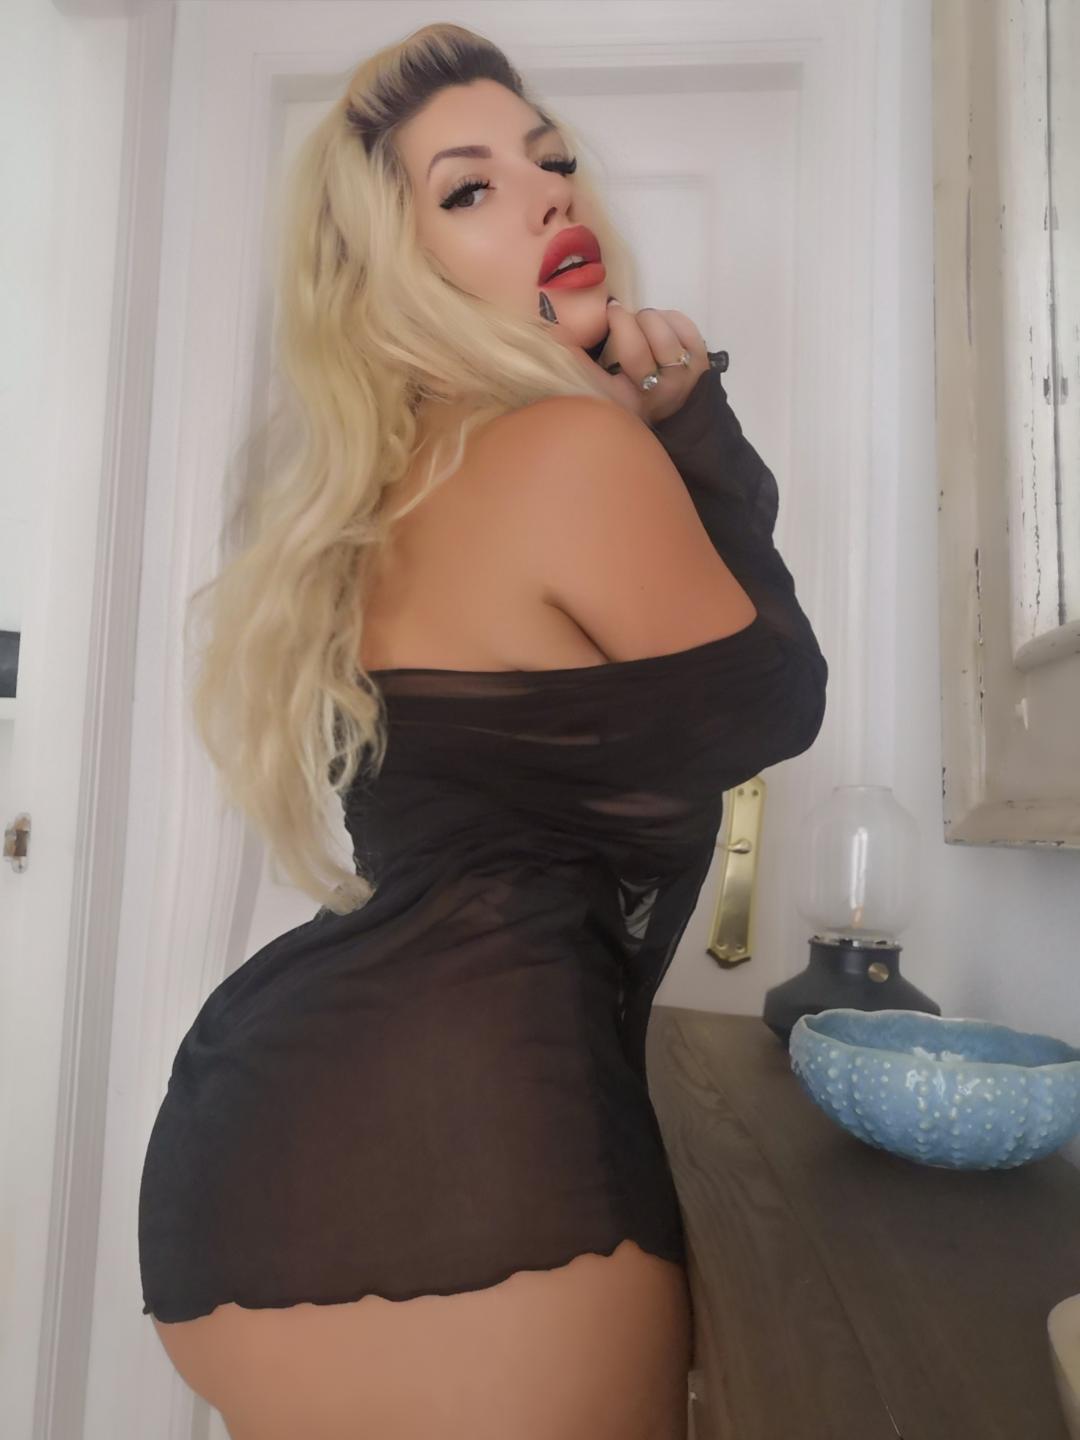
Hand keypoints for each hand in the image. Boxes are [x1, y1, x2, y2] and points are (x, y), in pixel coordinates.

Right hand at [575, 302, 711, 423]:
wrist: (676, 412)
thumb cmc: (632, 396)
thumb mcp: (602, 390)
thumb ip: (580, 365)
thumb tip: (557, 335)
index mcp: (628, 401)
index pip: (613, 362)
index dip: (611, 328)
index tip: (606, 311)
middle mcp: (656, 391)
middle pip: (635, 343)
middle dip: (624, 320)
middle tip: (619, 318)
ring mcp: (682, 375)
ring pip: (659, 328)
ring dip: (646, 317)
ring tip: (642, 325)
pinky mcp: (701, 359)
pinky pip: (681, 322)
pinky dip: (668, 317)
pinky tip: (661, 326)